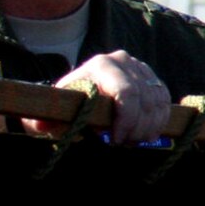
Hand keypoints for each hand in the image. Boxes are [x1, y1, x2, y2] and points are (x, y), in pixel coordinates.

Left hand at [36, 50, 171, 144]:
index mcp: (100, 65)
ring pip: (158, 103)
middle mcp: (123, 60)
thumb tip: (40, 125)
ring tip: (132, 142)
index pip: (126, 93)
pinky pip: (165, 103)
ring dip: (148, 128)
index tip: (115, 141)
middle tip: (124, 145)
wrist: (79, 94)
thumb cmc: (66, 105)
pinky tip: (145, 135)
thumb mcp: (53, 112)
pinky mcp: (152, 79)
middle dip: (137, 129)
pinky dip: (158, 122)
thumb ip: (44, 119)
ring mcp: (141, 68)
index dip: (126, 121)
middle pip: (145, 101)